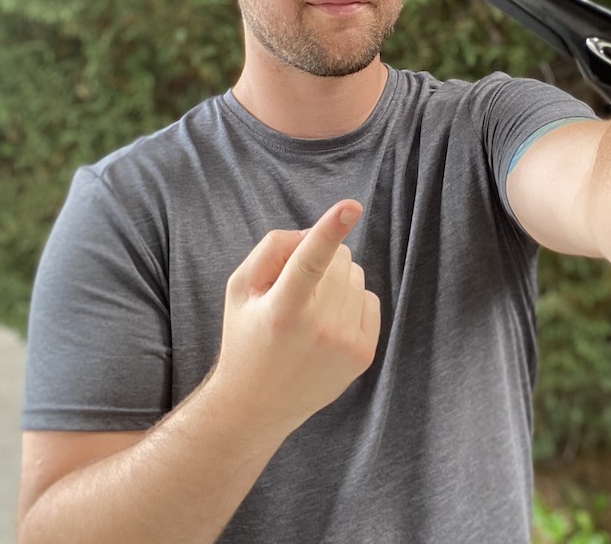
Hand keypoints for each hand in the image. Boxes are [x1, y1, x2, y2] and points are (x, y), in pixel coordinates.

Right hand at [211, 200, 380, 435]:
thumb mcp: (239, 289)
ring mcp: (345, 343)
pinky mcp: (364, 354)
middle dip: (322, 261)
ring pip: (356, 275)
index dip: (330, 229)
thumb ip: (272, 249)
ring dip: (337, 282)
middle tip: (295, 291)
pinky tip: (328, 324)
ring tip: (309, 311)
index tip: (352, 206)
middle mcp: (318, 327)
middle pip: (340, 258)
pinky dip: (352, 302)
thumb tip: (315, 232)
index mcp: (282, 309)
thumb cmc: (247, 337)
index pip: (309, 260)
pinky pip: (370, 299)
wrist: (258, 405)